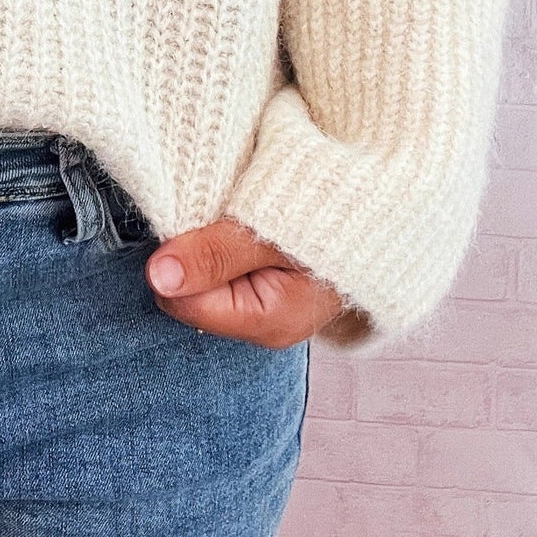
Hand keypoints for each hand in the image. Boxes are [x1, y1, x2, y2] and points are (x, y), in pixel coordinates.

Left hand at [144, 219, 348, 346]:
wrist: (378, 210)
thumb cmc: (332, 217)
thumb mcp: (272, 232)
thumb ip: (216, 254)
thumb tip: (158, 277)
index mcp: (266, 322)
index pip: (181, 301)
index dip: (178, 257)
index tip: (195, 221)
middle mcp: (261, 327)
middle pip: (187, 294)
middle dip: (191, 254)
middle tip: (220, 215)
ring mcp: (263, 311)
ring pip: (201, 282)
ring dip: (205, 246)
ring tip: (235, 215)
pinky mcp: (263, 291)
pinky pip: (220, 275)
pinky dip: (220, 245)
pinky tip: (241, 224)